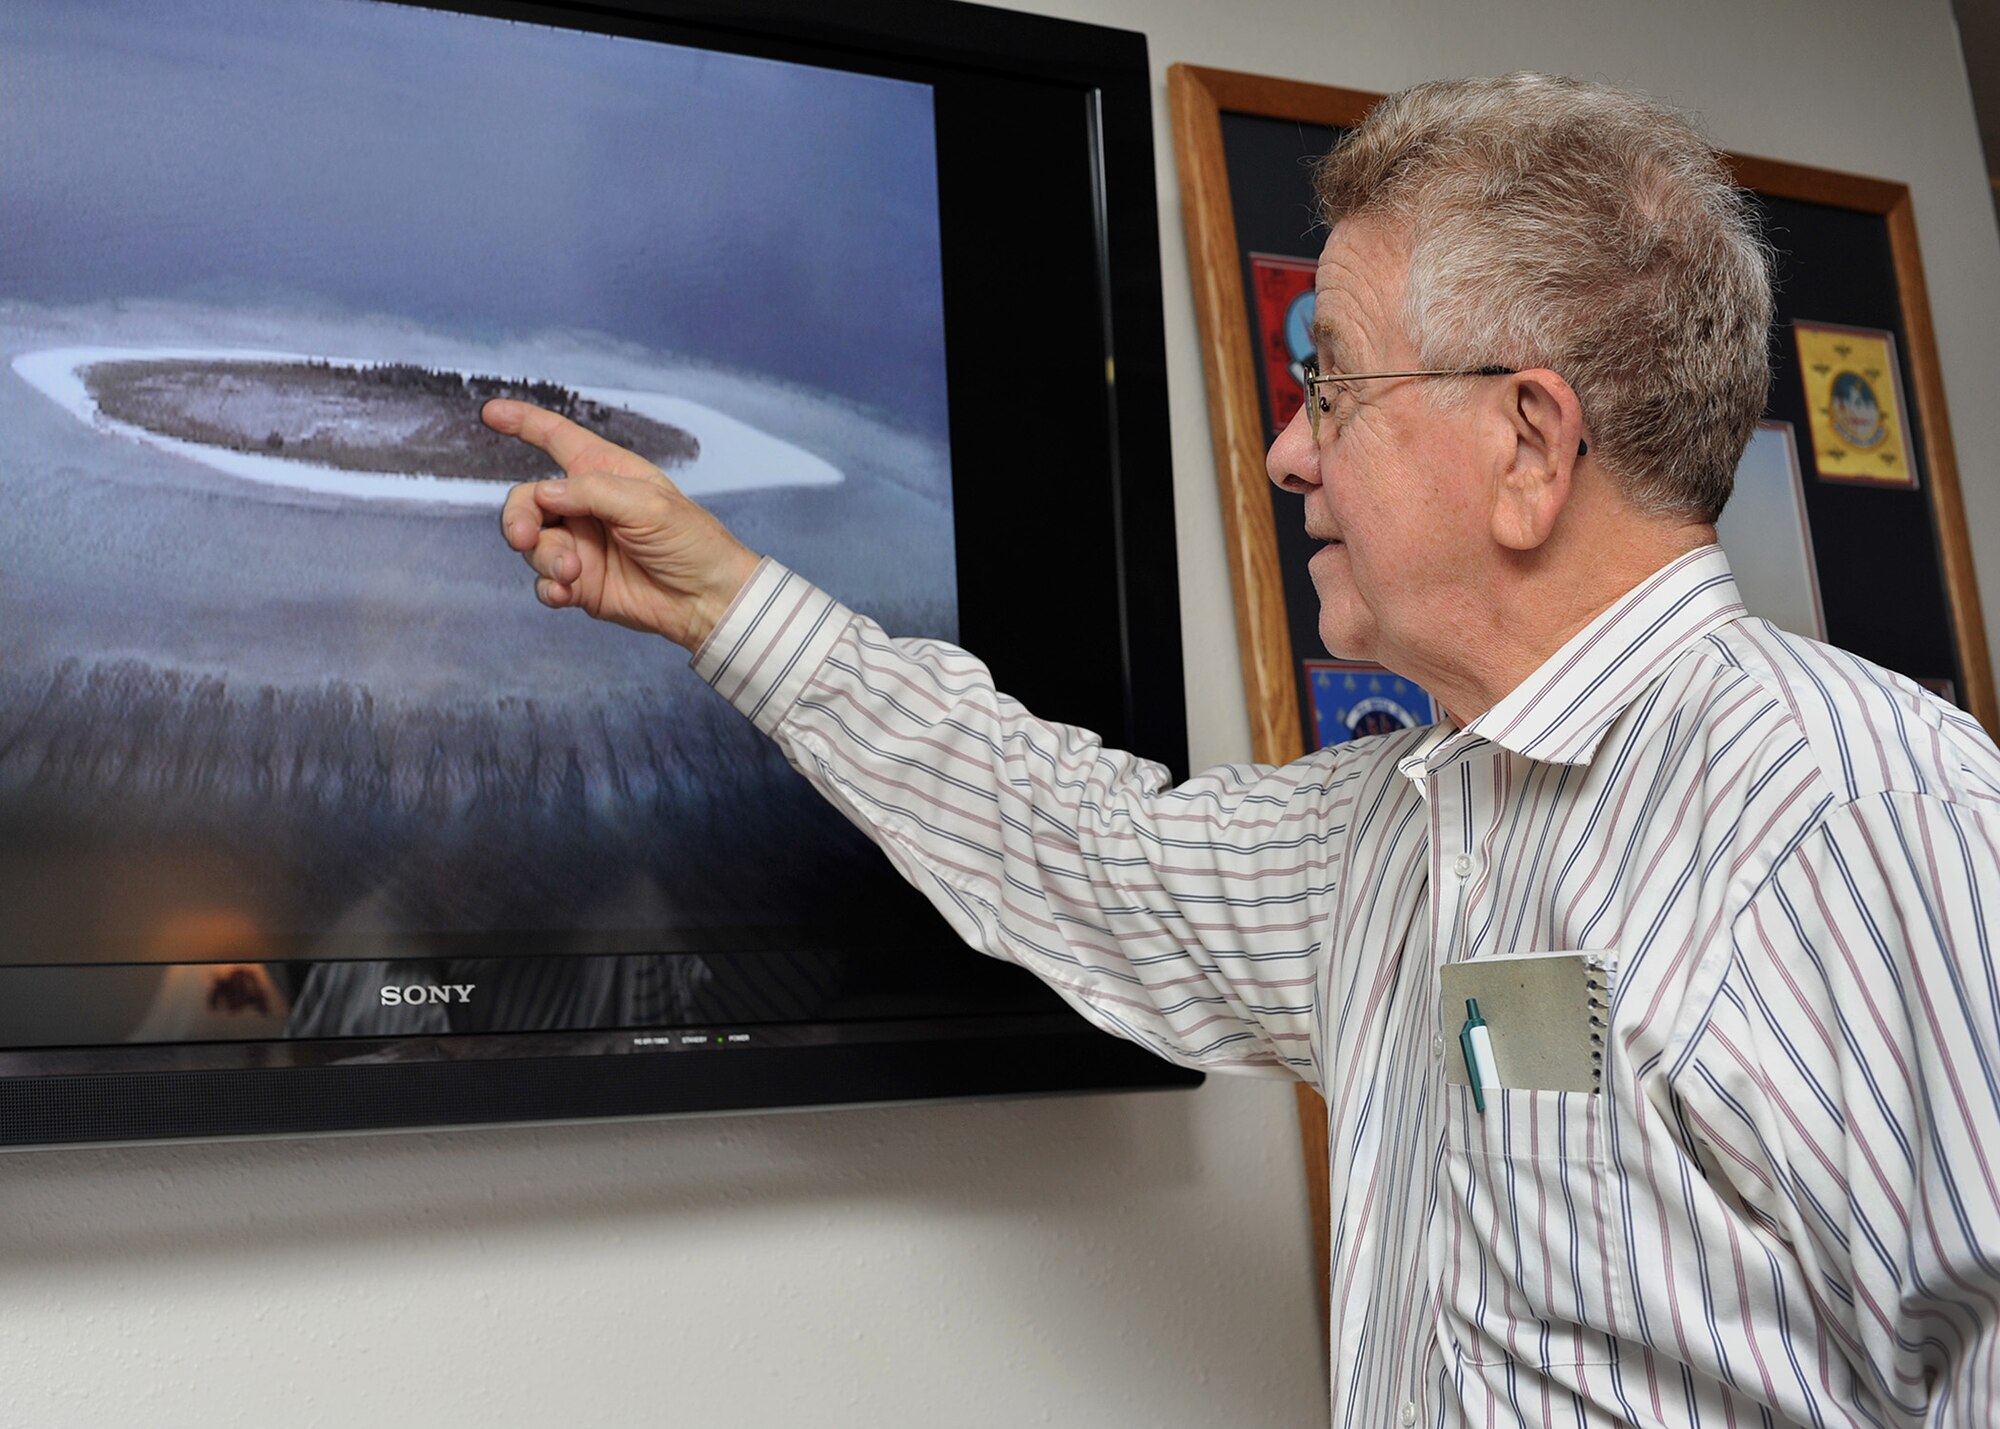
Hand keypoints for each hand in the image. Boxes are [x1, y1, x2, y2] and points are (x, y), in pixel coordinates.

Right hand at [486, 399, 761, 649]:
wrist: (706, 600)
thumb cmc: (691, 542)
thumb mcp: (648, 505)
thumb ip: (592, 492)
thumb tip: (543, 493)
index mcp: (605, 473)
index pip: (556, 438)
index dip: (524, 423)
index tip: (491, 413)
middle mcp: (585, 507)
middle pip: (527, 500)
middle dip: (518, 518)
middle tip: (525, 538)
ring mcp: (580, 546)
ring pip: (532, 545)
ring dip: (544, 558)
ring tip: (572, 572)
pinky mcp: (580, 584)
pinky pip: (544, 582)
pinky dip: (548, 587)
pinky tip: (565, 594)